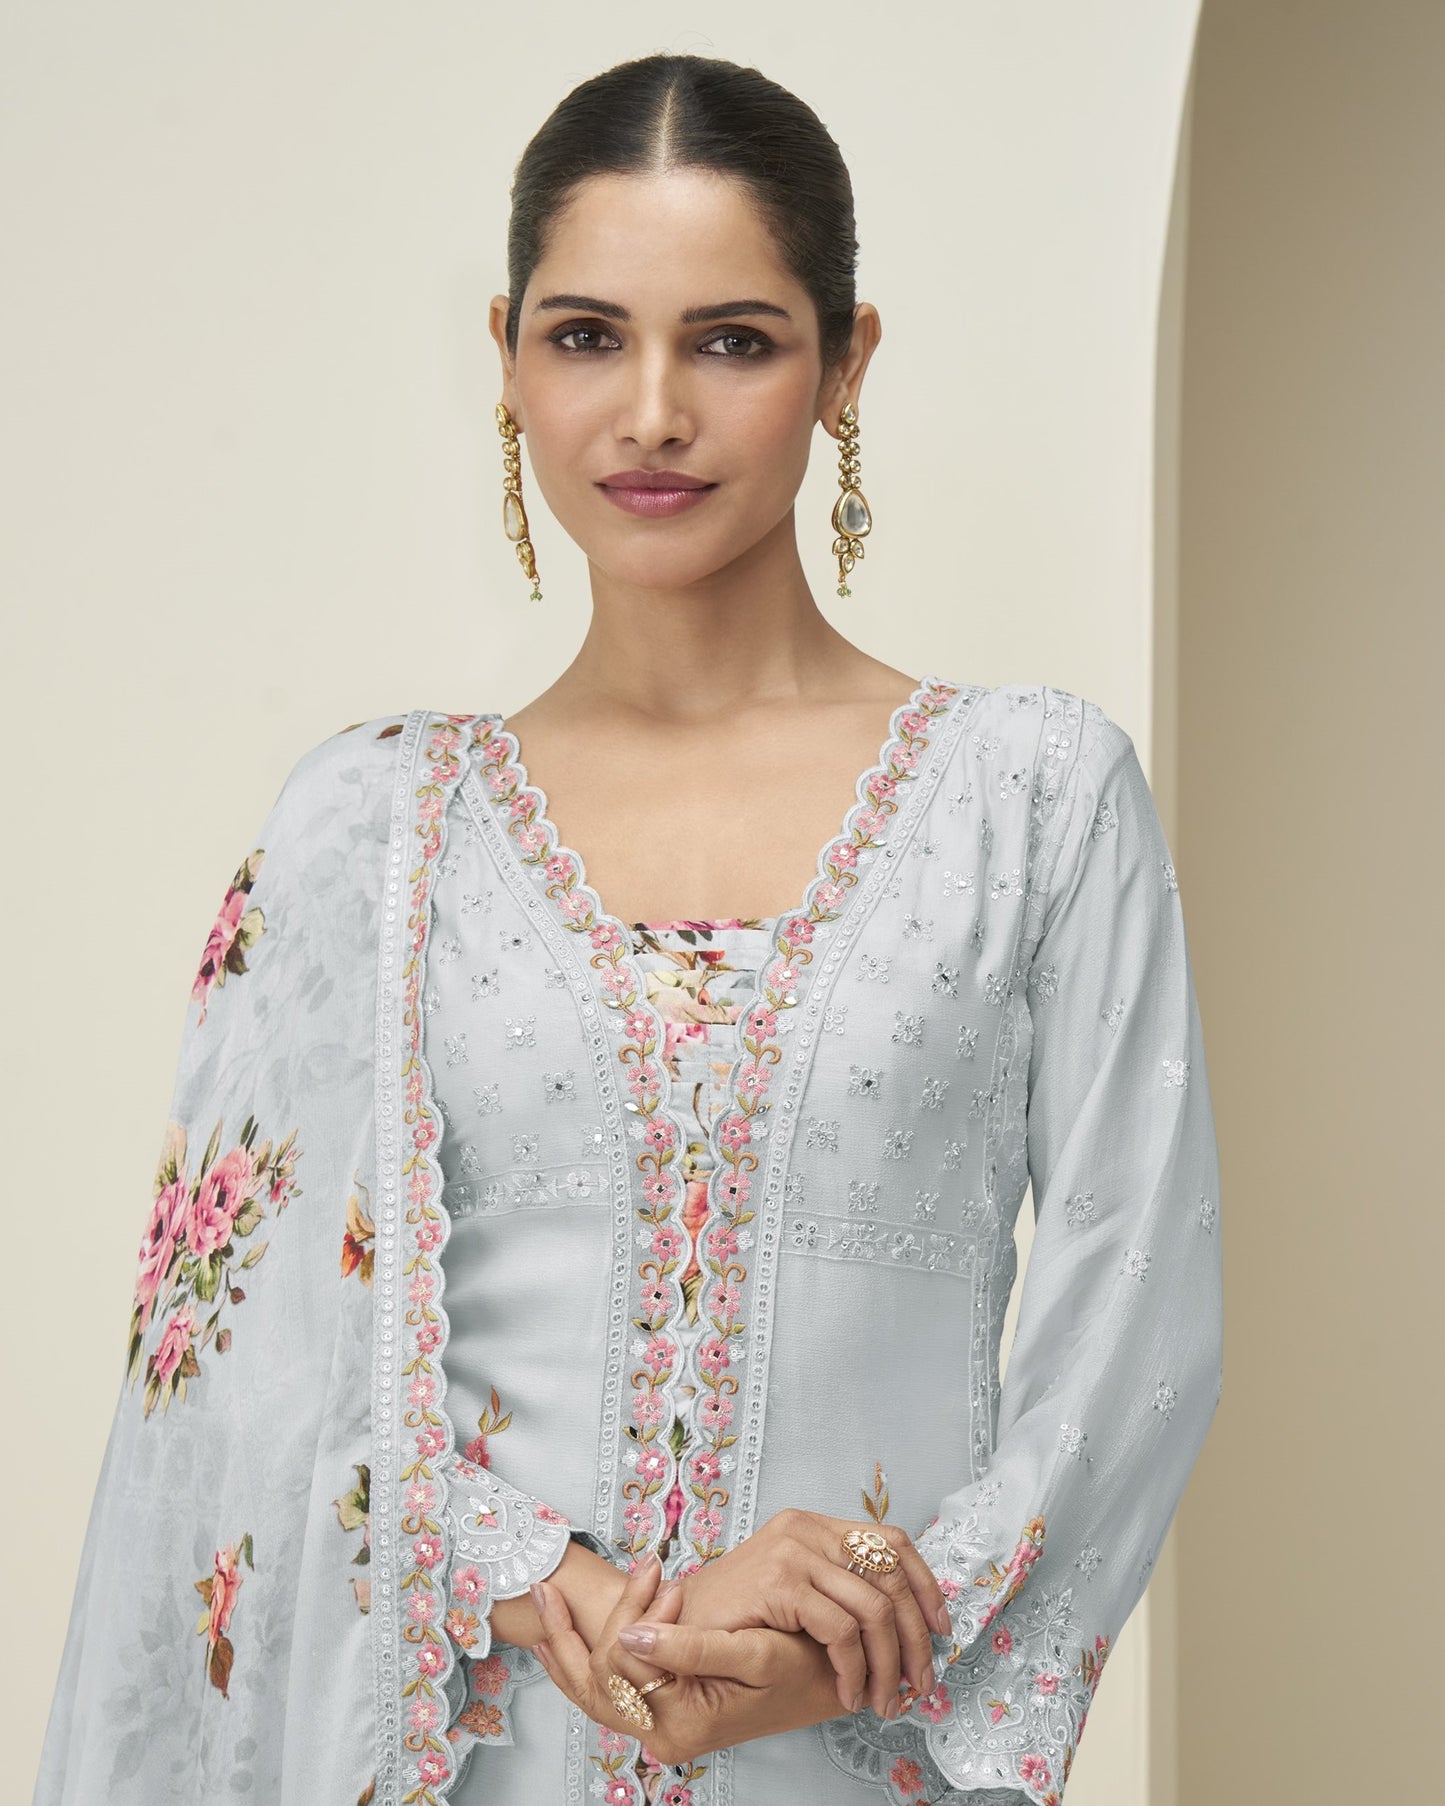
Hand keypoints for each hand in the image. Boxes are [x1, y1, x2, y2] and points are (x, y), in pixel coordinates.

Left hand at [530, 1553, 847, 1765]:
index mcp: (681, 1722)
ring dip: (564, 1643)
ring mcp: (659, 1729)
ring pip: (589, 1689)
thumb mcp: (756, 1653)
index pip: (618, 1665)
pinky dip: (579, 1659)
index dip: (630, 1616)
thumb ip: (691, 1647)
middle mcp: (662, 1736)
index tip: (659, 1575)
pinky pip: (605, 1692)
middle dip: (568, 1630)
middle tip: (549, 1584)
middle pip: (590, 1682)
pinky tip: (561, 1634)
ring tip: (544, 1600)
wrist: (828, 1686)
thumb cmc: (803, 1666)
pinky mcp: (662, 1714)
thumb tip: (629, 1633)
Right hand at [635, 1509, 947, 1717]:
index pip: (892, 1541)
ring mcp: (793, 1550)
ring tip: (885, 1699)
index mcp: (815, 1526)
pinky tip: (850, 1692)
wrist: (674, 1625)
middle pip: (891, 1575)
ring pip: (873, 1608)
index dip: (924, 1585)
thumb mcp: (794, 1593)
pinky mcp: (780, 1580)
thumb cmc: (734, 1620)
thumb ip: (836, 1591)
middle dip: (916, 1637)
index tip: (941, 1629)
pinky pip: (841, 1629)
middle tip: (920, 1683)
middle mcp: (807, 1528)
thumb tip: (904, 1626)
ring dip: (889, 1664)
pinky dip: (854, 1668)